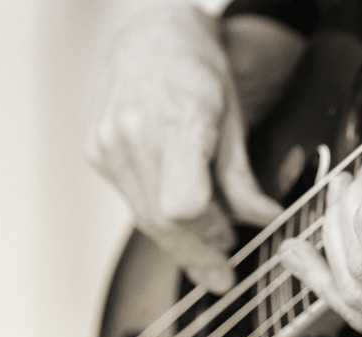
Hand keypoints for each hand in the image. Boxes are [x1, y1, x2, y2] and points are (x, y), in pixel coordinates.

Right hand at [88, 2, 282, 291]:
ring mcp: (109, 144)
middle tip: (221, 274)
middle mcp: (135, 132)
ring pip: (145, 219)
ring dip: (179, 243)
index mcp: (180, 118)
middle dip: (198, 254)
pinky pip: (132, 202)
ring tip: (208, 253)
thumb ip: (243, 176)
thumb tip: (264, 220)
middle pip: (164, 221)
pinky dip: (159, 218)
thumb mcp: (234, 115)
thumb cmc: (196, 68)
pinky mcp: (97, 153)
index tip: (230, 245)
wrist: (150, 37)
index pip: (184, 205)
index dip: (209, 235)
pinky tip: (182, 221)